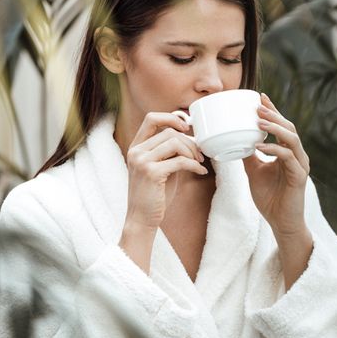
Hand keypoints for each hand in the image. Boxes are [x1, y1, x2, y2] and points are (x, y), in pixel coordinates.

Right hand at [124, 112, 206, 231]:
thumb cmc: (153, 195)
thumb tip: (189, 137)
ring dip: (192, 152)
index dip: (171, 118)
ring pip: (175, 143)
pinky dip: (195, 165)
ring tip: (199, 163)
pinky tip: (200, 172)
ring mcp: (142, 161)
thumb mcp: (159, 168)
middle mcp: (136, 151)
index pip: (151, 119)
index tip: (186, 128)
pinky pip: (180, 161)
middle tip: (200, 155)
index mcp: (136, 147)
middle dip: (189, 142)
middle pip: (169, 132)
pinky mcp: (151, 173)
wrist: (141, 219)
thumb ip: (168, 152)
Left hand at [243, 94, 309, 239]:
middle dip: (273, 115)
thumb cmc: (270, 198)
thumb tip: (235, 141)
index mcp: (288, 152)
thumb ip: (249, 156)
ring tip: (260, 121)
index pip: (282, 126)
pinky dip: (275, 149)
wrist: (281, 223)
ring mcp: (300, 165)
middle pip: (289, 127)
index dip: (272, 111)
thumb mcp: (254, 172)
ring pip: (292, 139)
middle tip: (257, 106)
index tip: (260, 97)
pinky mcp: (299, 177)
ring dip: (275, 128)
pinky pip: (288, 157)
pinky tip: (261, 146)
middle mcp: (297, 156)